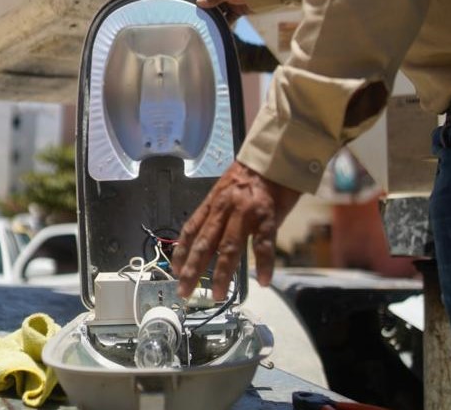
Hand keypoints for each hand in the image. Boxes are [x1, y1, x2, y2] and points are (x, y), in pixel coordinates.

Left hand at [172, 161, 301, 299]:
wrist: (275, 155)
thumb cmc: (254, 174)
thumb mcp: (229, 190)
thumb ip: (223, 212)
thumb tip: (218, 238)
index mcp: (213, 202)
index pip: (191, 230)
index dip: (181, 252)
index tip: (175, 271)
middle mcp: (224, 208)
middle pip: (204, 244)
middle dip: (192, 270)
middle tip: (184, 291)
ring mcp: (245, 213)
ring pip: (228, 248)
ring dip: (221, 274)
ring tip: (217, 294)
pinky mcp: (267, 216)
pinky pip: (263, 245)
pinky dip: (263, 264)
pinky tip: (262, 281)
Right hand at [192, 0, 250, 22]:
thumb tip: (199, 2)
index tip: (190, 2)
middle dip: (204, 8)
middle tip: (197, 17)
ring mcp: (229, 0)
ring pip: (218, 10)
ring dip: (214, 17)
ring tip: (208, 25)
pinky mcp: (237, 10)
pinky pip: (228, 18)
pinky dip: (225, 23)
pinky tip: (221, 29)